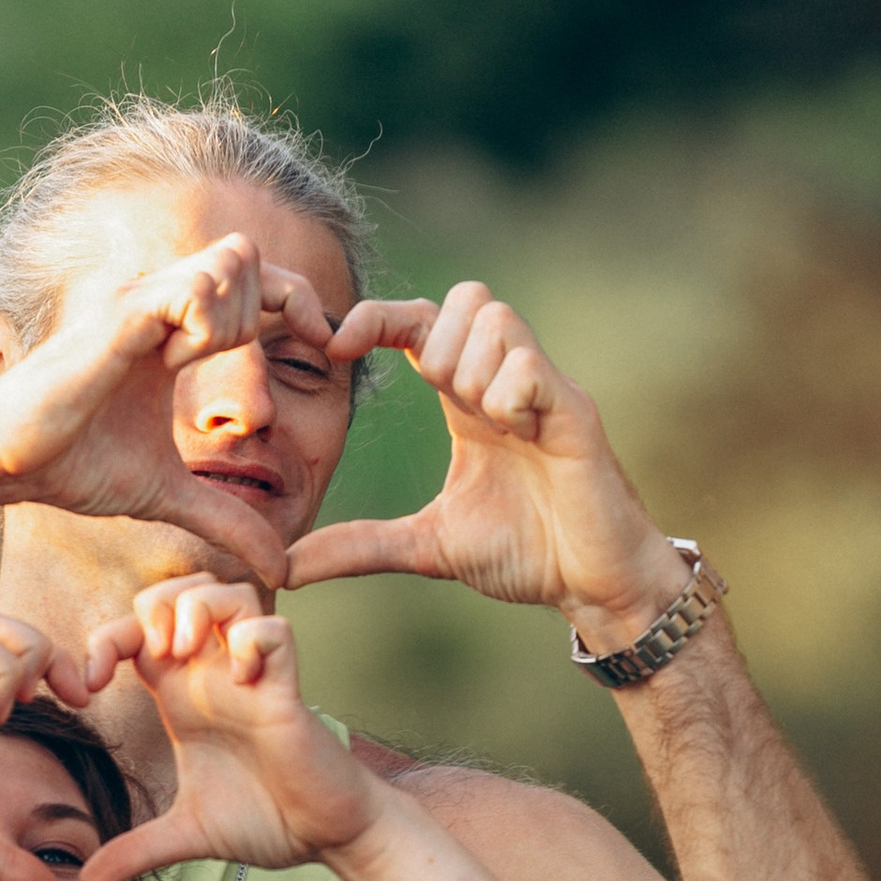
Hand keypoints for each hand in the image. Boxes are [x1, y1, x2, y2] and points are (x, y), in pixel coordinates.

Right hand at [0, 237, 337, 589]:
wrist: (8, 462)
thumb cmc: (73, 466)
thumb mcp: (168, 495)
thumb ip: (225, 520)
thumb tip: (278, 564)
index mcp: (175, 330)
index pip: (259, 283)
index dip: (302, 305)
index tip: (327, 350)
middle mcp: (160, 302)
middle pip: (252, 258)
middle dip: (278, 304)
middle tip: (251, 362)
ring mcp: (141, 301)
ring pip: (230, 261)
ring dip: (235, 317)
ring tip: (193, 366)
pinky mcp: (122, 314)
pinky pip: (193, 290)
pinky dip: (204, 325)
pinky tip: (174, 363)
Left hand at [74, 578, 379, 880]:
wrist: (325, 837)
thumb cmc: (267, 821)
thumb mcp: (184, 835)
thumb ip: (135, 852)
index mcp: (183, 695)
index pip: (136, 633)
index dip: (104, 641)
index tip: (88, 686)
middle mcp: (215, 675)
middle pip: (179, 591)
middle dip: (151, 608)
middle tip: (144, 656)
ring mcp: (252, 677)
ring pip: (228, 593)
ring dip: (197, 609)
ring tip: (182, 653)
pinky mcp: (287, 692)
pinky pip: (274, 631)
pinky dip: (252, 639)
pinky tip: (238, 678)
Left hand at [293, 287, 686, 641]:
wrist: (596, 583)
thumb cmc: (527, 553)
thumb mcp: (425, 547)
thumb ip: (357, 547)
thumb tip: (284, 566)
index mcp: (468, 400)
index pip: (418, 323)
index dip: (375, 319)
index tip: (335, 346)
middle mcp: (506, 382)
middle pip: (466, 298)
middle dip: (434, 340)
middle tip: (441, 400)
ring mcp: (544, 391)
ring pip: (496, 318)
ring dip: (471, 366)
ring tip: (486, 422)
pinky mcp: (575, 412)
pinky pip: (530, 364)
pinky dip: (509, 392)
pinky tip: (516, 431)